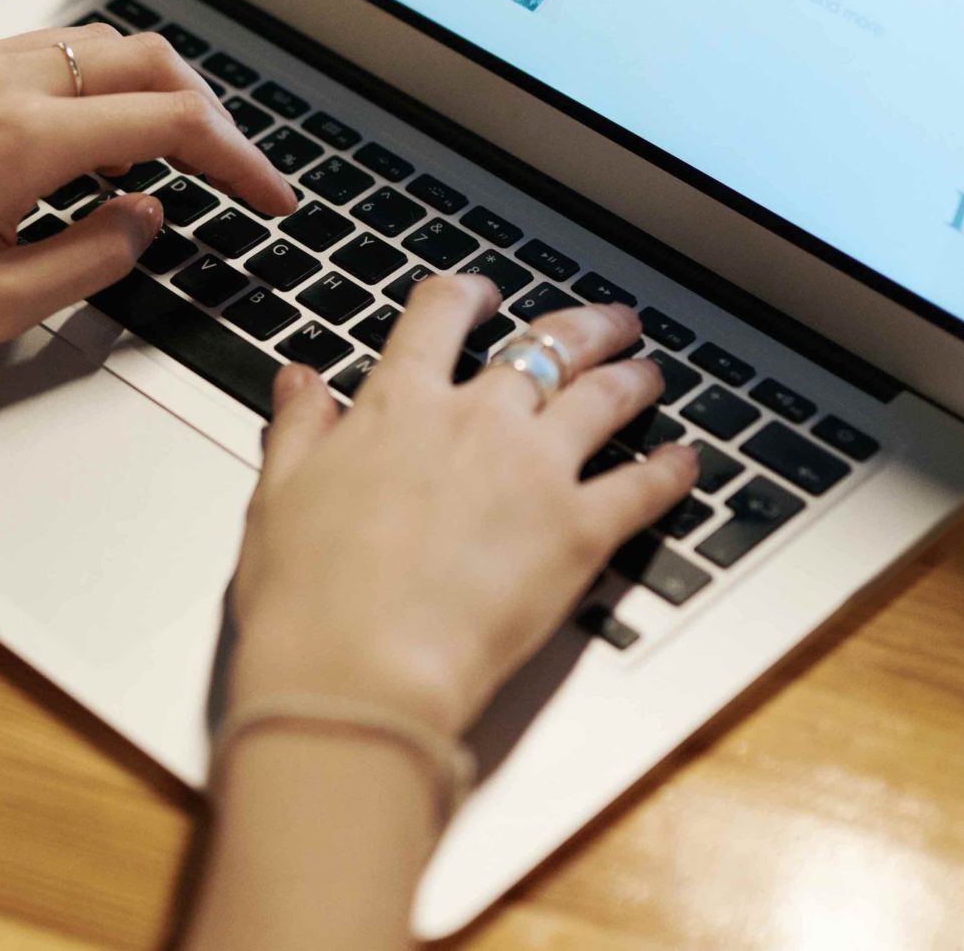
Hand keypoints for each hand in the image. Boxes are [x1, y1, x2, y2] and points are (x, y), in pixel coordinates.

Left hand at [0, 25, 297, 358]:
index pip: (170, 122)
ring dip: (143, 93)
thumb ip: (92, 256)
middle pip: (144, 59)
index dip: (240, 160)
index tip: (273, 198)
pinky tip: (78, 147)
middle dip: (205, 114)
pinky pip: (32, 56)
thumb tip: (147, 215)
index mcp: (21, 140)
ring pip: (90, 47)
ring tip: (162, 163)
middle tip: (231, 174)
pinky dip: (82, 89)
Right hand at [225, 277, 697, 735]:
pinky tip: (685, 461)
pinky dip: (671, 469)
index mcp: (398, 405)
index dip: (466, 295)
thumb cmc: (308, 596)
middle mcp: (475, 421)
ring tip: (648, 374)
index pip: (439, 316)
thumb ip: (299, 430)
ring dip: (633, 378)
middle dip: (583, 326)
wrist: (358, 669)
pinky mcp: (580, 532)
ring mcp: (535, 471)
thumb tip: (301, 383)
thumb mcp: (278, 495)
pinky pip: (644, 486)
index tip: (481, 295)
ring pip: (605, 397)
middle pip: (546, 345)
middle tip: (606, 323)